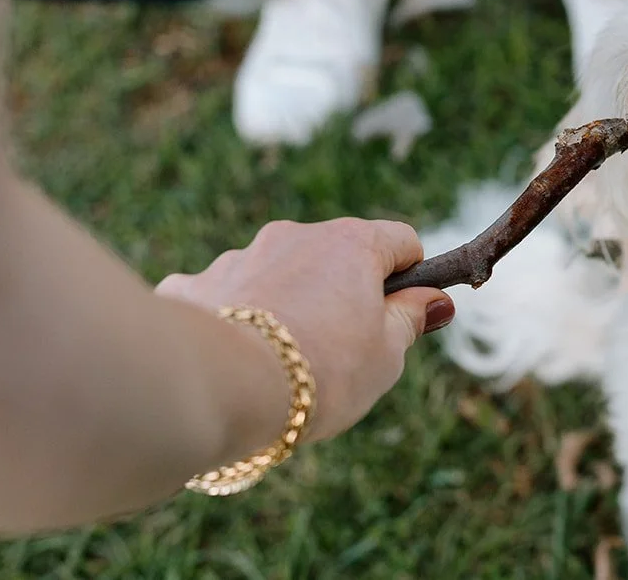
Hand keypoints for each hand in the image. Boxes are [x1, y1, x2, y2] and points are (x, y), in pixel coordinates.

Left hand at [156, 218, 451, 442]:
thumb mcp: (388, 355)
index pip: (400, 241)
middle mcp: (294, 236)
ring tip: (280, 362)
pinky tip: (230, 356)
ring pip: (276, 275)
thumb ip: (412, 319)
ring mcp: (240, 257)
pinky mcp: (192, 285)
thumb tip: (435, 300)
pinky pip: (221, 295)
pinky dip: (230, 318)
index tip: (402, 315)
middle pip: (335, 257)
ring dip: (286, 303)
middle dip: (342, 293)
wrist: (222, 390)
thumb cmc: (321, 372)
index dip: (408, 278)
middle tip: (342, 351)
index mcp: (353, 244)